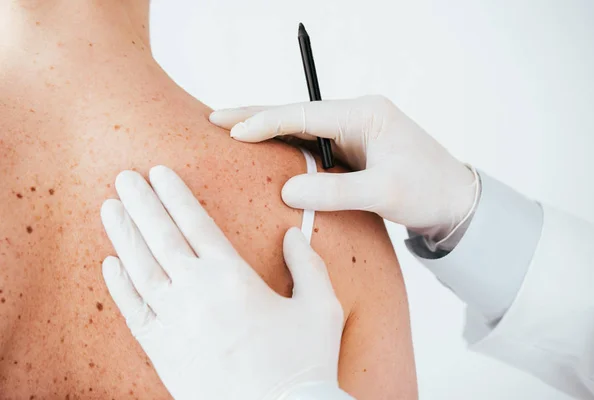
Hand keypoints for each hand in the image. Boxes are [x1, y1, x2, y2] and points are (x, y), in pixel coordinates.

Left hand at [100, 166, 350, 399]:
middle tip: (123, 176)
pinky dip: (118, 285)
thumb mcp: (321, 308)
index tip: (158, 172)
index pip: (196, 223)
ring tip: (108, 207)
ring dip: (122, 234)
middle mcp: (197, 292)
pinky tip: (108, 263)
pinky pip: (132, 311)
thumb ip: (308, 265)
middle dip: (141, 202)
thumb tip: (291, 233)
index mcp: (233, 277)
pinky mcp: (162, 351)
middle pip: (160, 236)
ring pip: (139, 267)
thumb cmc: (304, 363)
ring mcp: (174, 321)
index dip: (175, 195)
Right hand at [210, 95, 476, 238]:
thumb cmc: (429, 191)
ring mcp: (354, 134)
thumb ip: (335, 191)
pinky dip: (286, 151)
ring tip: (231, 134)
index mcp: (365, 114)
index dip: (266, 121)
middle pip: (297, 115)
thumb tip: (286, 191)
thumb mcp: (383, 193)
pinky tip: (265, 155)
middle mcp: (357, 117)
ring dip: (268, 132)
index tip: (232, 130)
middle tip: (216, 117)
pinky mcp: (353, 152)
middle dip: (257, 116)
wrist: (456, 202)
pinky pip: (312, 148)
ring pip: (301, 130)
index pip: (305, 115)